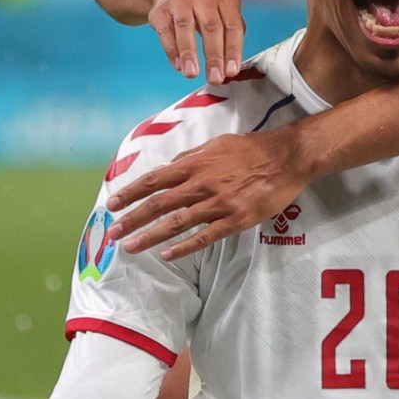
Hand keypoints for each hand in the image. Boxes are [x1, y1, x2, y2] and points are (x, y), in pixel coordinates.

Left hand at [106, 126, 309, 259]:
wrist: (286, 158)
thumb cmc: (252, 148)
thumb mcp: (218, 143)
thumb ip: (193, 156)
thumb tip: (170, 167)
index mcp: (197, 163)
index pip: (155, 178)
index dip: (132, 192)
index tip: (113, 203)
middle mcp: (203, 183)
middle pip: (160, 203)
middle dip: (133, 218)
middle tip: (112, 232)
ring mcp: (219, 202)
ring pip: (177, 222)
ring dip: (150, 235)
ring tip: (131, 247)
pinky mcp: (235, 219)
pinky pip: (205, 236)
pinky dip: (184, 246)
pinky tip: (168, 255)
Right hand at [148, 0, 244, 84]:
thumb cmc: (206, 6)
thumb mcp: (225, 10)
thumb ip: (233, 31)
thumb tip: (233, 62)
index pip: (232, 25)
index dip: (233, 50)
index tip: (231, 71)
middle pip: (211, 27)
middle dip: (214, 56)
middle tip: (215, 78)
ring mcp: (180, 0)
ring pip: (186, 27)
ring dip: (189, 54)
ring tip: (192, 74)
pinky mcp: (161, 9)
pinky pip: (166, 31)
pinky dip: (172, 50)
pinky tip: (178, 65)